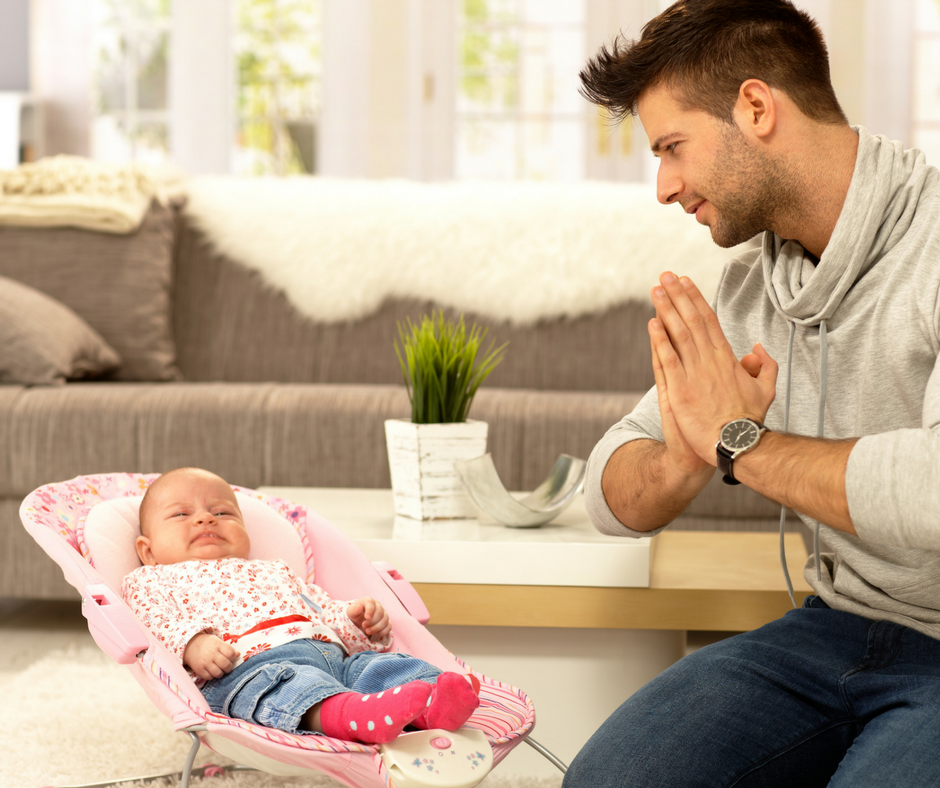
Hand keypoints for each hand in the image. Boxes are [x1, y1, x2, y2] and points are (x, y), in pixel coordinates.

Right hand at [183, 632, 238, 680]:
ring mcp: (205, 662)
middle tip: (227, 666)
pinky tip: (212, 671)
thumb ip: (228, 648)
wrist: (190, 645)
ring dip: (221, 673)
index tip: (231, 658)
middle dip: (229, 667)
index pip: (231, 653)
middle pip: (226, 665)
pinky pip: (209, 677)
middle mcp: (211, 654)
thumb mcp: (218, 642)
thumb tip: (238, 655)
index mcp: (218, 645)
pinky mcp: (199, 669)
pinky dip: (212, 676)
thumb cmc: (207, 643)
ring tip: (220, 669)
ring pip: (218, 673)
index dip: (233, 657)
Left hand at [347, 597, 391, 640]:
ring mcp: (383, 614)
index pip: (371, 603)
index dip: (370, 610)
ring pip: (385, 620)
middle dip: (372, 621)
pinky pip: (388, 627)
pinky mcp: (386, 622)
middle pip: (380, 613)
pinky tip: (375, 633)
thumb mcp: (350, 612)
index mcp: (368, 601)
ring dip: (376, 628)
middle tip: (363, 626)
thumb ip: (353, 610)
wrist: (359, 621)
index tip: (366, 617)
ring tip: (367, 631)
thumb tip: (358, 608)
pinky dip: (382, 631)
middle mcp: (378, 606)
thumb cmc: (355, 615)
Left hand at [649, 272, 776, 463]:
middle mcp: (709, 361)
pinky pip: (667, 359)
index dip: (696, 299)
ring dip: (666, 310)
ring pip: (678, 335)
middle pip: (691, 321)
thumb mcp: (766, 390)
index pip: (709, 321)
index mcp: (727, 359)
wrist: (736, 444)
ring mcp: (693, 374)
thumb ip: (764, 366)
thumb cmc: (749, 421)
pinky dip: (659, 340)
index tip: (686, 282)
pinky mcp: (679, 390)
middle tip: (665, 276)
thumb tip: (756, 348)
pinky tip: (651, 322)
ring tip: (656, 290)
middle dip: (678, 296)